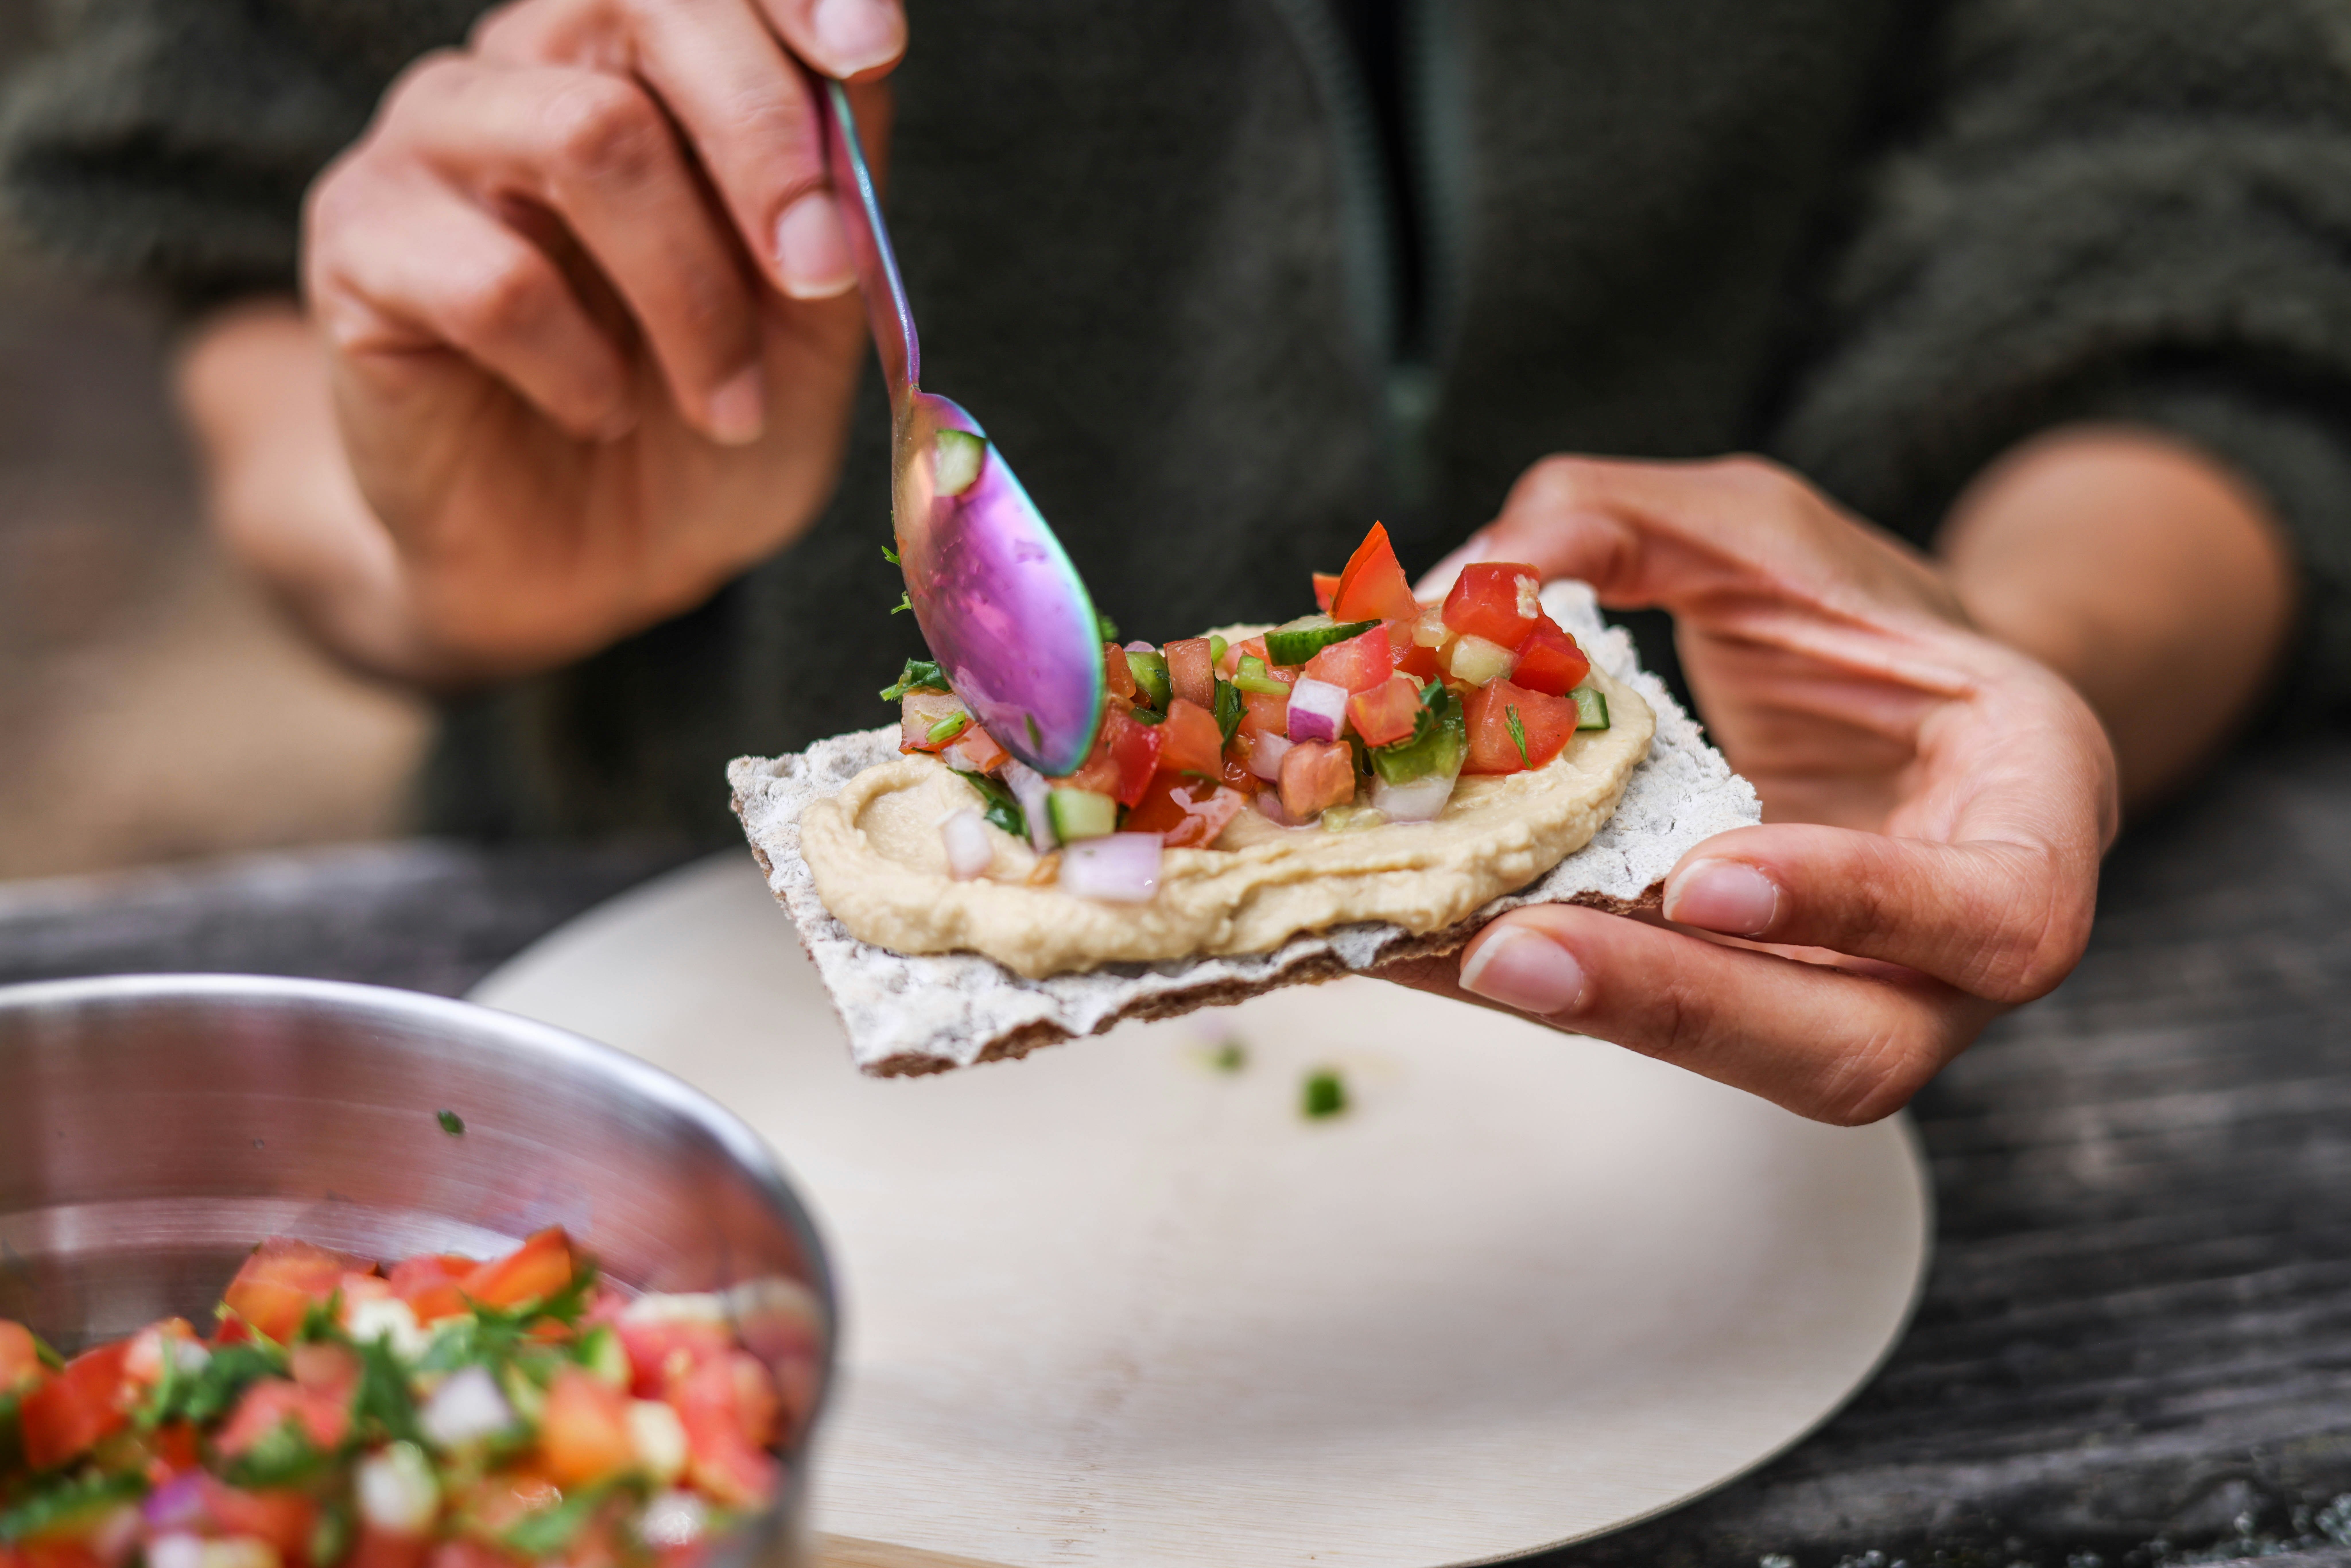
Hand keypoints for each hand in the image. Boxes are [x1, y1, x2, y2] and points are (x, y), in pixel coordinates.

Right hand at [298, 0, 905, 681]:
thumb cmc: (703, 426)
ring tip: (724, 402)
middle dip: (763, 137)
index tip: (871, 52)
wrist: (588, 562)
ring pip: (586, 137)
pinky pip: (496, 277)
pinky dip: (580, 367)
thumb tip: (862, 81)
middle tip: (817, 274)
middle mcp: (526, 70)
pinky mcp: (359, 244)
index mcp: (637, 63)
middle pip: (641, 4)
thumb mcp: (812, 325)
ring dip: (689, 290)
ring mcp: (430, 147)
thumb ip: (839, 199)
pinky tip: (597, 410)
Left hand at [1396, 455, 2119, 1123]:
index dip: (1858, 906)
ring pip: (1740, 1061)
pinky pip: (1654, 1021)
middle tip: (1508, 951)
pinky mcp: (1753, 1012)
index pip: (1998, 914)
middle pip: (1853, 1048)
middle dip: (1677, 1007)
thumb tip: (1469, 572)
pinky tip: (1409, 941)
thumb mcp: (1760, 529)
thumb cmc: (1851, 609)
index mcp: (2033, 818)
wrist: (1884, 695)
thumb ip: (1625, 521)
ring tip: (1422, 948)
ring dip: (1578, 1011)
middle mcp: (1962, 953)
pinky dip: (1535, 982)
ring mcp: (1861, 1002)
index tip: (1704, 879)